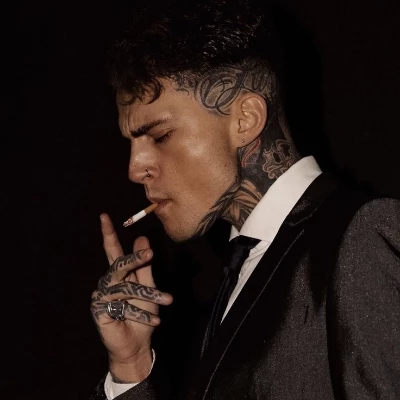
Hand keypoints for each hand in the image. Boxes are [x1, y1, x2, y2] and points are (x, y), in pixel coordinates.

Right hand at [90, 213, 172, 381]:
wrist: (137, 344)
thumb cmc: (142, 315)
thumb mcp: (148, 287)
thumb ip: (144, 266)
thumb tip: (142, 238)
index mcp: (119, 274)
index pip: (112, 251)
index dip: (108, 234)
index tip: (104, 216)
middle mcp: (108, 282)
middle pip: (118, 264)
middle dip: (135, 258)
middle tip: (150, 253)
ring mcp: (101, 296)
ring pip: (126, 287)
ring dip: (148, 295)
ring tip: (166, 301)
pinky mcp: (99, 311)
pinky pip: (122, 306)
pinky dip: (141, 313)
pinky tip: (154, 322)